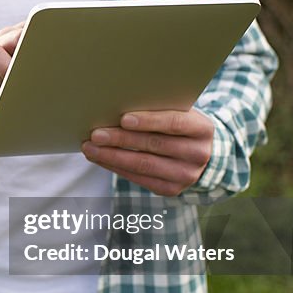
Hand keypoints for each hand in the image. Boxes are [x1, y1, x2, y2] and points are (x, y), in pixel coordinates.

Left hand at [81, 109, 213, 196]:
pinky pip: (138, 178)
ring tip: (90, 147)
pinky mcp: (171, 190)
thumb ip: (158, 107)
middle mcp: (198, 154)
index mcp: (202, 128)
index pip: (174, 123)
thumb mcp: (178, 111)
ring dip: (112, 156)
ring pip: (143, 165)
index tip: (123, 118)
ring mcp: (186, 175)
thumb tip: (117, 103)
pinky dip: (115, 167)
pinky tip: (100, 158)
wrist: (198, 152)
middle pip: (154, 145)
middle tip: (96, 134)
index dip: (149, 121)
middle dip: (121, 139)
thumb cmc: (179, 125)